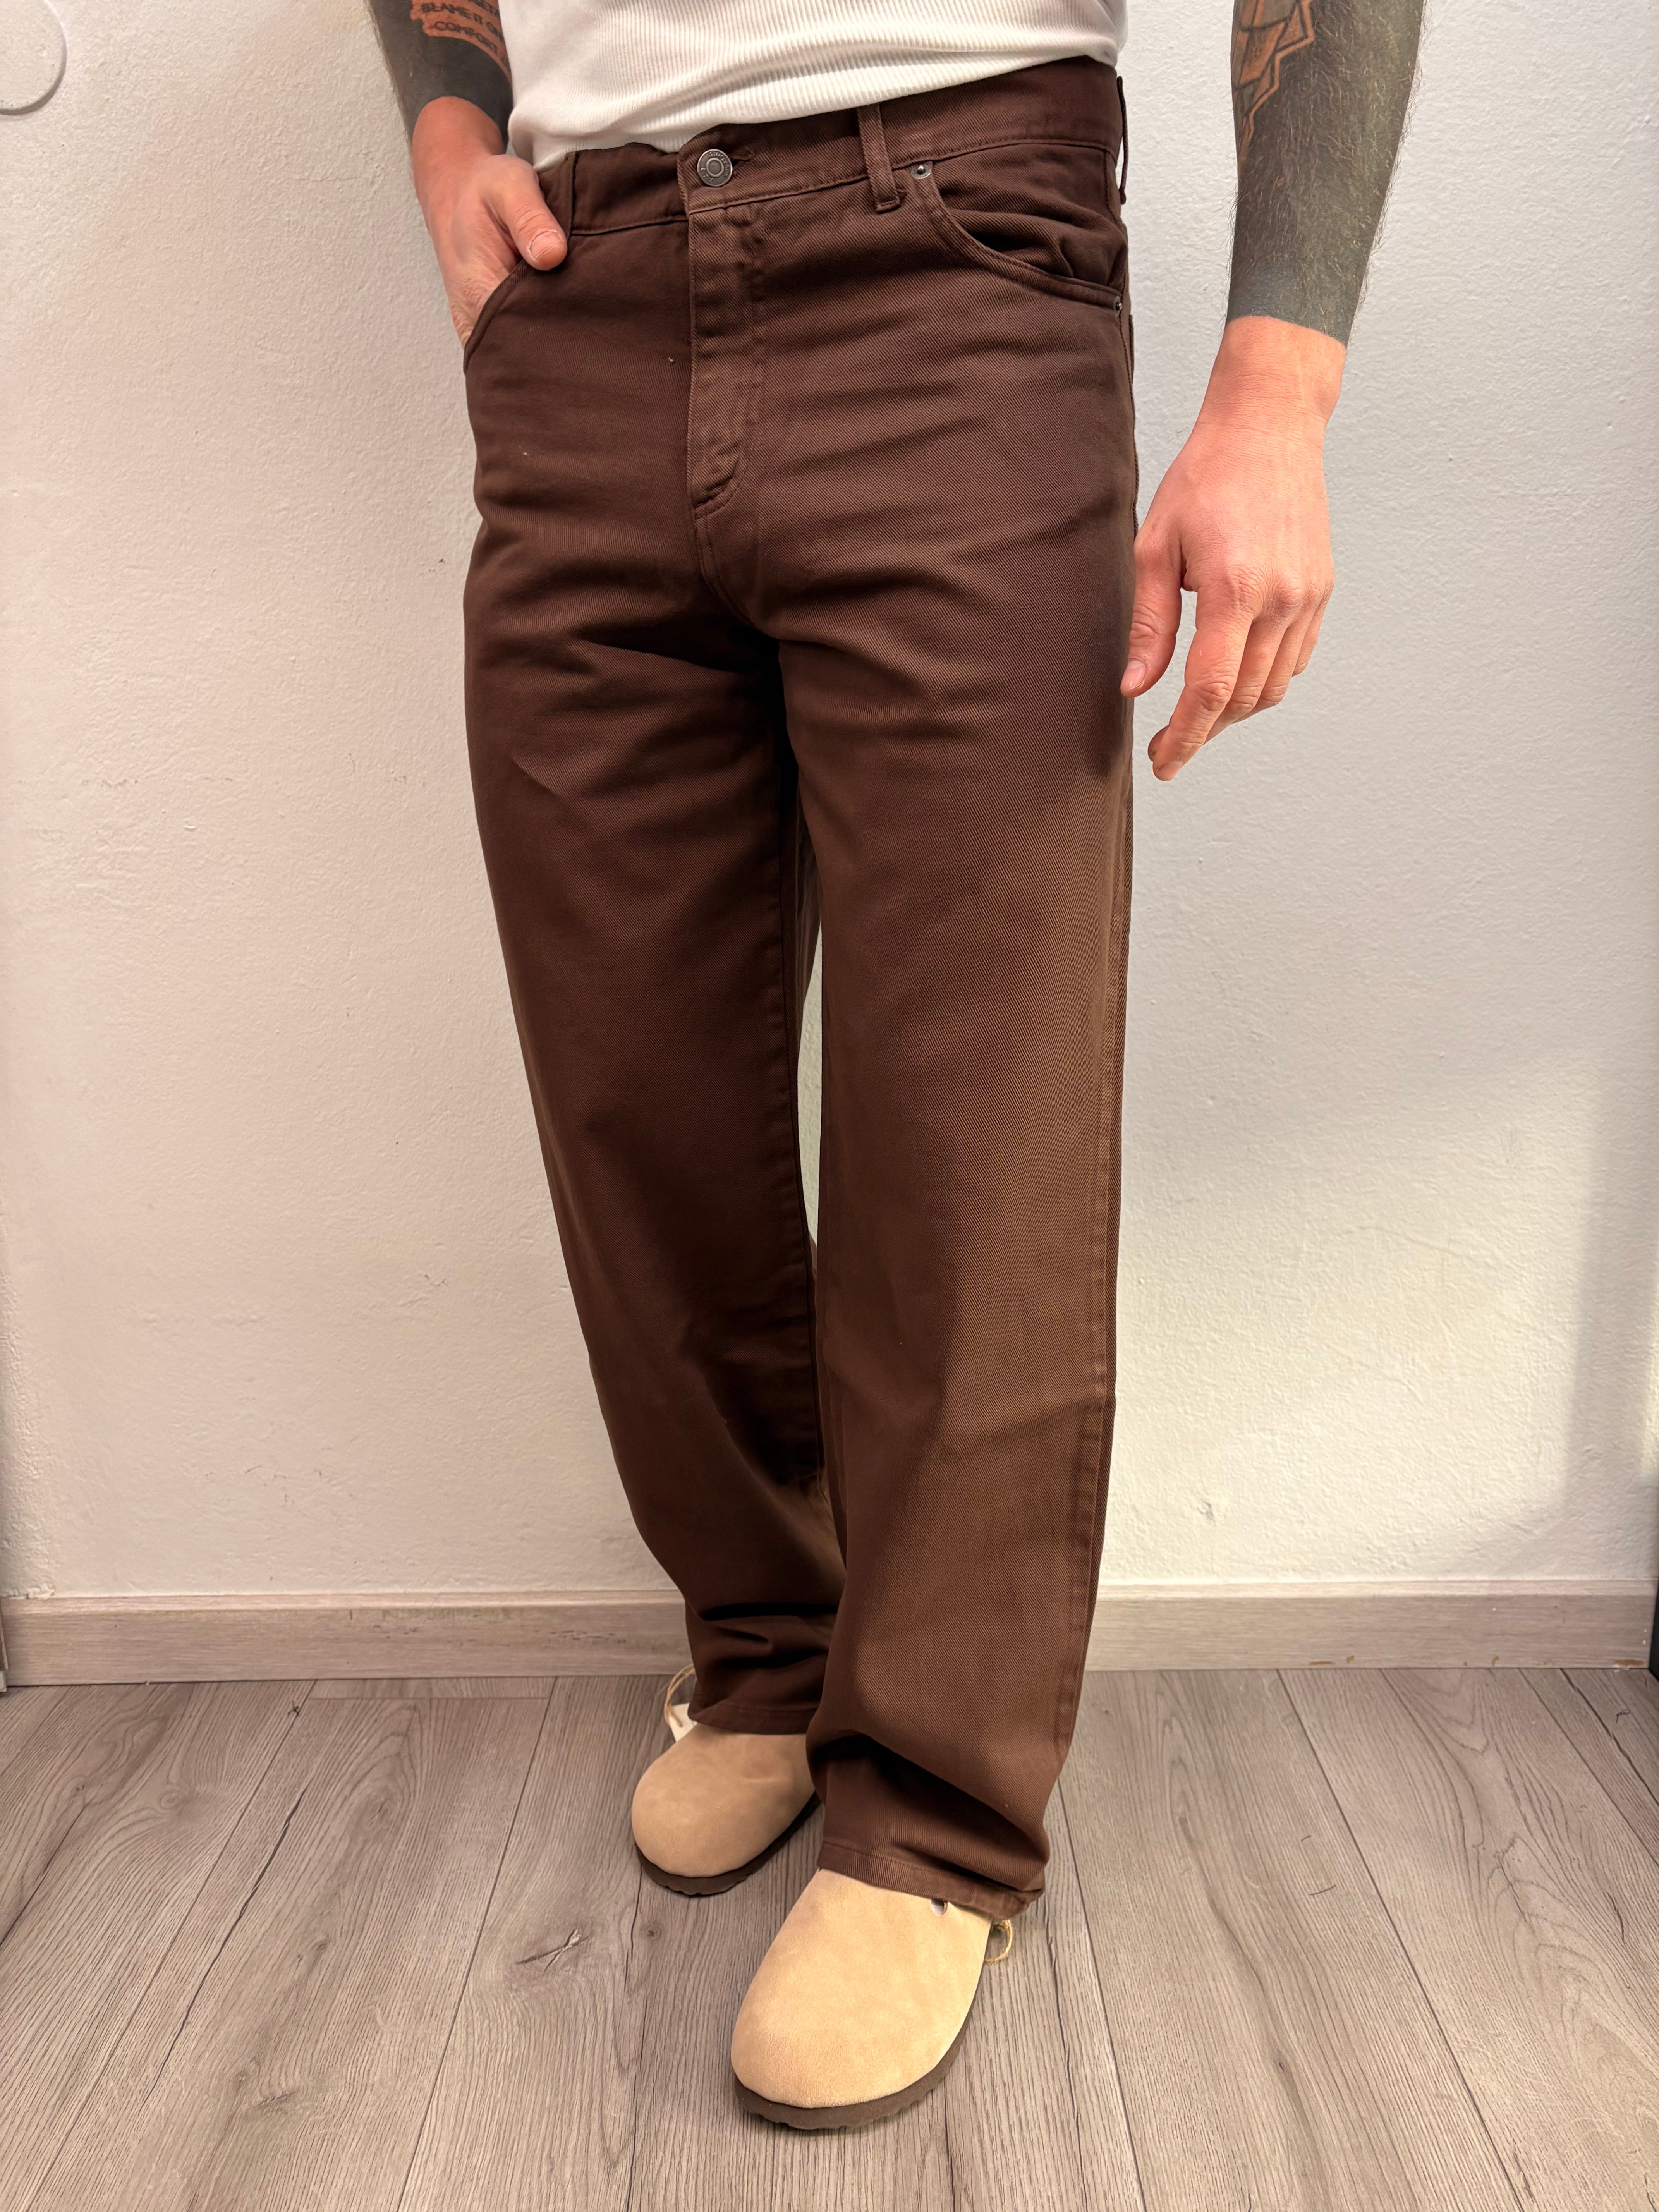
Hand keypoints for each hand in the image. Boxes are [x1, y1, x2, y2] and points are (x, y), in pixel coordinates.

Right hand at [410, 97, 566, 344]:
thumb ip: (530, 218)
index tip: (588, 319)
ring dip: (558, 341)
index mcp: (479, 295)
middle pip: (530, 356)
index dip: (560, 335)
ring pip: (528, 355)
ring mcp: (485, 330)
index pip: (525, 342)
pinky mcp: (494, 328)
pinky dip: (548, 336)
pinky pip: (523, 346)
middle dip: (564, 344)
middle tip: (597, 321)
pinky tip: (567, 319)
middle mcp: (479, 323)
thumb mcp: (508, 186)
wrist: (459, 192)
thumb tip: (553, 254)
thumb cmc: (484, 190)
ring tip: (585, 320)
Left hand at [1123, 317, 1343, 779]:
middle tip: (1167, 744)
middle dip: (1204, 731)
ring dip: (1233, 711)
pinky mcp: (1322, 590)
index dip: (1185, 736)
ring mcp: (1309, 596)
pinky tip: (1233, 675)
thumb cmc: (1207, 477)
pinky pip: (1293, 660)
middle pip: (1243, 698)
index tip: (1162, 763)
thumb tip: (1135, 687)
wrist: (1269, 426)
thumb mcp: (1157, 546)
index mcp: (1235, 588)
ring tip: (1196, 714)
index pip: (1210, 689)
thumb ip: (1151, 622)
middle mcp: (1282, 598)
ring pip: (1272, 687)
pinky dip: (1262, 681)